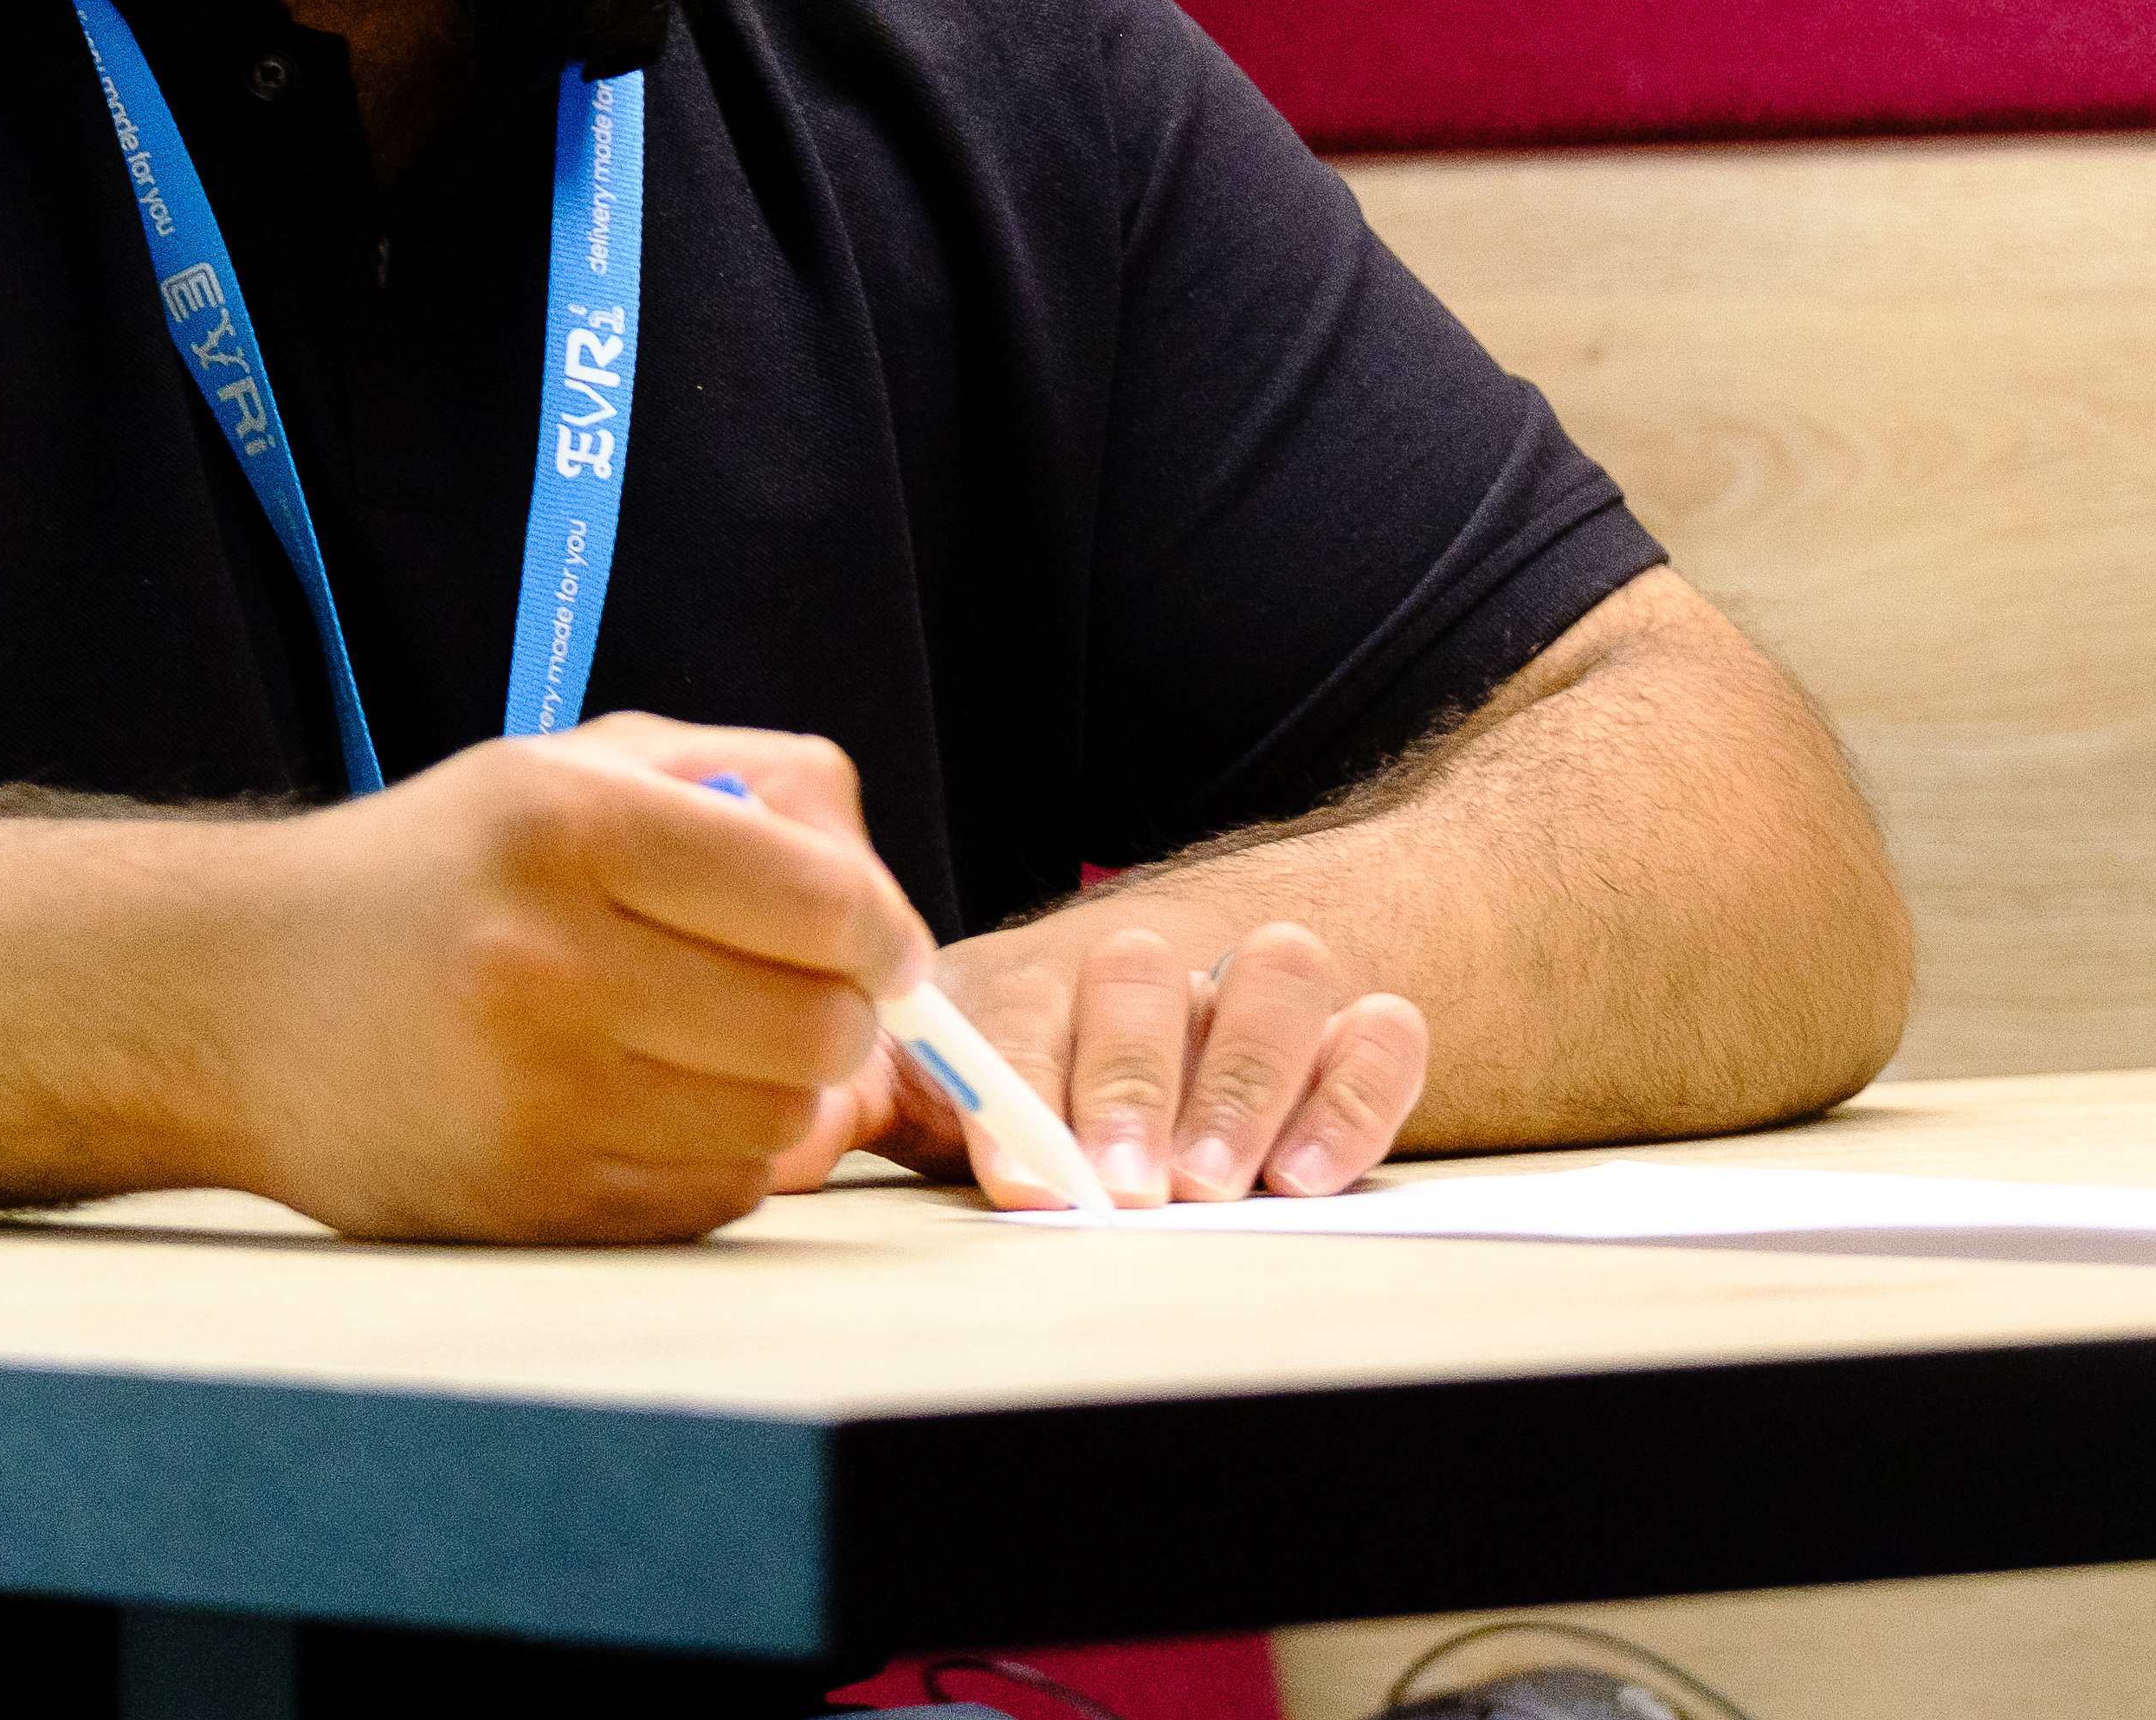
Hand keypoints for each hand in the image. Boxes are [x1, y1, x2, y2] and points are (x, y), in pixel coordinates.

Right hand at [220, 714, 928, 1243]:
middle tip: (808, 1000)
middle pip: (818, 1027)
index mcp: (568, 824)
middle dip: (847, 1016)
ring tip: (715, 1047)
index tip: (878, 944)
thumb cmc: (442, 870)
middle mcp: (544, 961)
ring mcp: (530, 1097)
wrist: (231, 997)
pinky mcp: (520, 1204)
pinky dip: (717, 1157)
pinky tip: (653, 1105)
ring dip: (784, 1093)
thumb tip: (883, 917)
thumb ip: (759, 794)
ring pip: (777, 1125)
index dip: (883, 930)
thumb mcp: (577, 766)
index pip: (822, 901)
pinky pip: (709, 1199)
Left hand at [773, 914, 1428, 1207]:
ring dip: (1247, 1080)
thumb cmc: (1014, 1069)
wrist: (1159, 1007)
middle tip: (1130, 1191)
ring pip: (1275, 978)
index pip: (1024, 1008)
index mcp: (1029, 978)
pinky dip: (1358, 1086)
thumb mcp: (927, 1086)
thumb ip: (860, 1107)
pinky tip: (1312, 1172)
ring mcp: (1253, 988)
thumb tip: (775, 1142)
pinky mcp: (1348, 1028)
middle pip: (1151, 982)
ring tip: (1222, 1185)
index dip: (1022, 1091)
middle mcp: (1148, 964)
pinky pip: (1380, 1027)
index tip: (1022, 1180)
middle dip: (1139, 1089)